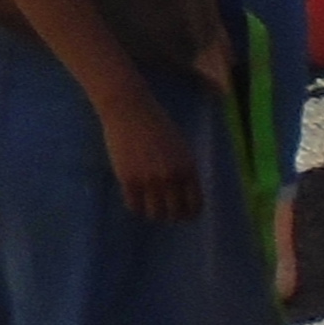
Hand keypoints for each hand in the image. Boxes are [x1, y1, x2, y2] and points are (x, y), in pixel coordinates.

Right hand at [94, 86, 203, 221]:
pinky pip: (134, 206)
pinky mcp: (129, 179)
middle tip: (163, 211)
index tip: (182, 215)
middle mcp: (171, 177)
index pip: (194, 205)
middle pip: (175, 214)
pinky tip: (134, 197)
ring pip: (154, 214)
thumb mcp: (179, 146)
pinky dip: (135, 206)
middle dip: (170, 216)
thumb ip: (184, 169)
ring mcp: (149, 179)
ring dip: (152, 213)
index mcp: (188, 167)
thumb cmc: (155, 124)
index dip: (188, 214)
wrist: (129, 108)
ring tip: (148, 205)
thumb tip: (184, 197)